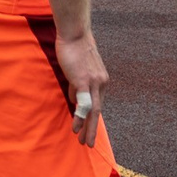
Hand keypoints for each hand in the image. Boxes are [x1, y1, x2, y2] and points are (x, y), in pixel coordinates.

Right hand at [56, 30, 109, 145]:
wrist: (75, 32)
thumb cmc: (75, 47)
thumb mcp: (78, 69)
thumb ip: (78, 84)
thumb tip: (74, 98)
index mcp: (101, 80)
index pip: (98, 103)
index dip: (93, 117)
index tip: (89, 129)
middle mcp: (101, 82)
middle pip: (98, 111)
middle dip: (93, 129)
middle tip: (88, 144)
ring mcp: (93, 82)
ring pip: (92, 111)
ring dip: (87, 128)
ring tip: (82, 141)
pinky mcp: (83, 80)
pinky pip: (83, 104)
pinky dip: (80, 117)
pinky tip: (76, 127)